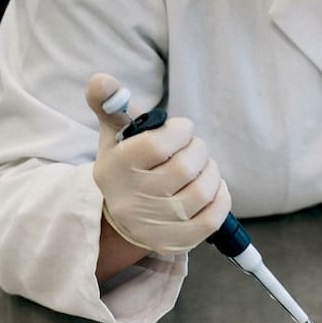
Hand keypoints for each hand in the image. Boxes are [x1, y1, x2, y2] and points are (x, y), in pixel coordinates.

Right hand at [86, 73, 230, 255]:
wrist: (122, 218)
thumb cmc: (127, 166)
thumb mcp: (115, 134)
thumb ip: (109, 103)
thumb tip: (100, 80)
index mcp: (116, 168)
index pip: (157, 144)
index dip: (180, 131)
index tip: (182, 129)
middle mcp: (132, 199)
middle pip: (184, 167)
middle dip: (198, 150)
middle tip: (193, 149)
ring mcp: (154, 225)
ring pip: (202, 191)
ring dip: (211, 172)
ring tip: (202, 167)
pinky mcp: (176, 242)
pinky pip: (213, 218)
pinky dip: (221, 197)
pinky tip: (213, 188)